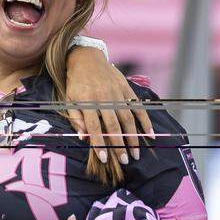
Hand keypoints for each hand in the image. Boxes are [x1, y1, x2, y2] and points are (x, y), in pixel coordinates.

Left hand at [65, 51, 153, 165]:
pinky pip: (137, 107)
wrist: (86, 58)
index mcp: (87, 102)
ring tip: (135, 153)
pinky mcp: (126, 88)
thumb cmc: (75, 83)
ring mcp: (116, 93)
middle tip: (125, 160)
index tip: (104, 158)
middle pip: (113, 125)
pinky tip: (150, 134)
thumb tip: (83, 138)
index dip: (99, 143)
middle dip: (119, 144)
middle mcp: (103, 98)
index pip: (94, 127)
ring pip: (127, 118)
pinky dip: (145, 121)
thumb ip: (76, 118)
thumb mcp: (69, 99)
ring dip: (133, 137)